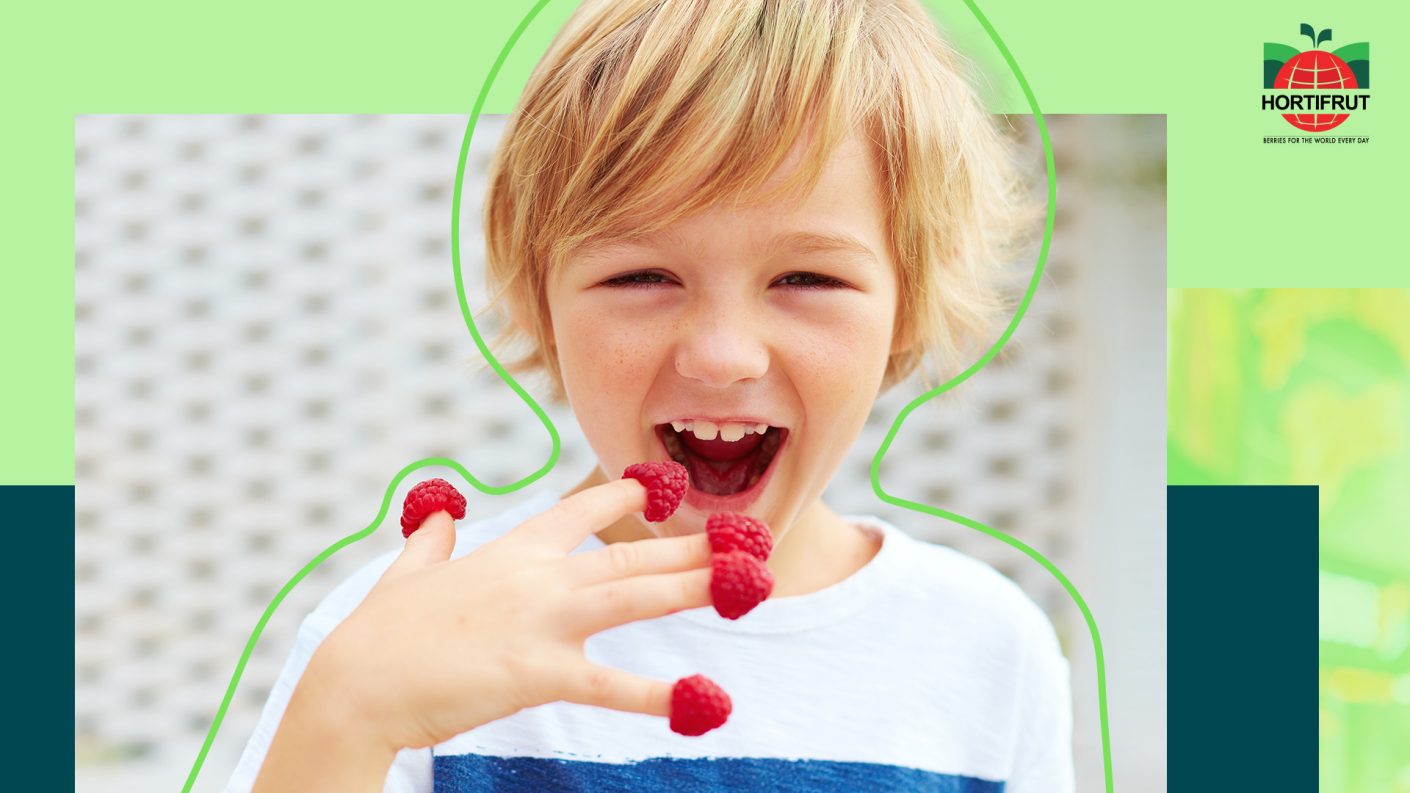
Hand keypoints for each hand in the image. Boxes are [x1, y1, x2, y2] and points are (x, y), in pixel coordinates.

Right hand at [306, 478, 713, 752]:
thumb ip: (431, 545)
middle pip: (628, 554)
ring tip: (743, 584)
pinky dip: (658, 693)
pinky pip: (613, 684)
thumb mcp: (407, 575)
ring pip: (635, 597)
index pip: (578, 512)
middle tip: (739, 541)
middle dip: (688, 548)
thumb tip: (438, 519)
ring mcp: (542, 621)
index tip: (656, 487)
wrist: (355, 684)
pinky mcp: (540, 672)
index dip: (622, 496)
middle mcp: (537, 578)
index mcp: (510, 552)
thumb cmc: (377, 636)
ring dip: (693, 588)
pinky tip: (701, 699)